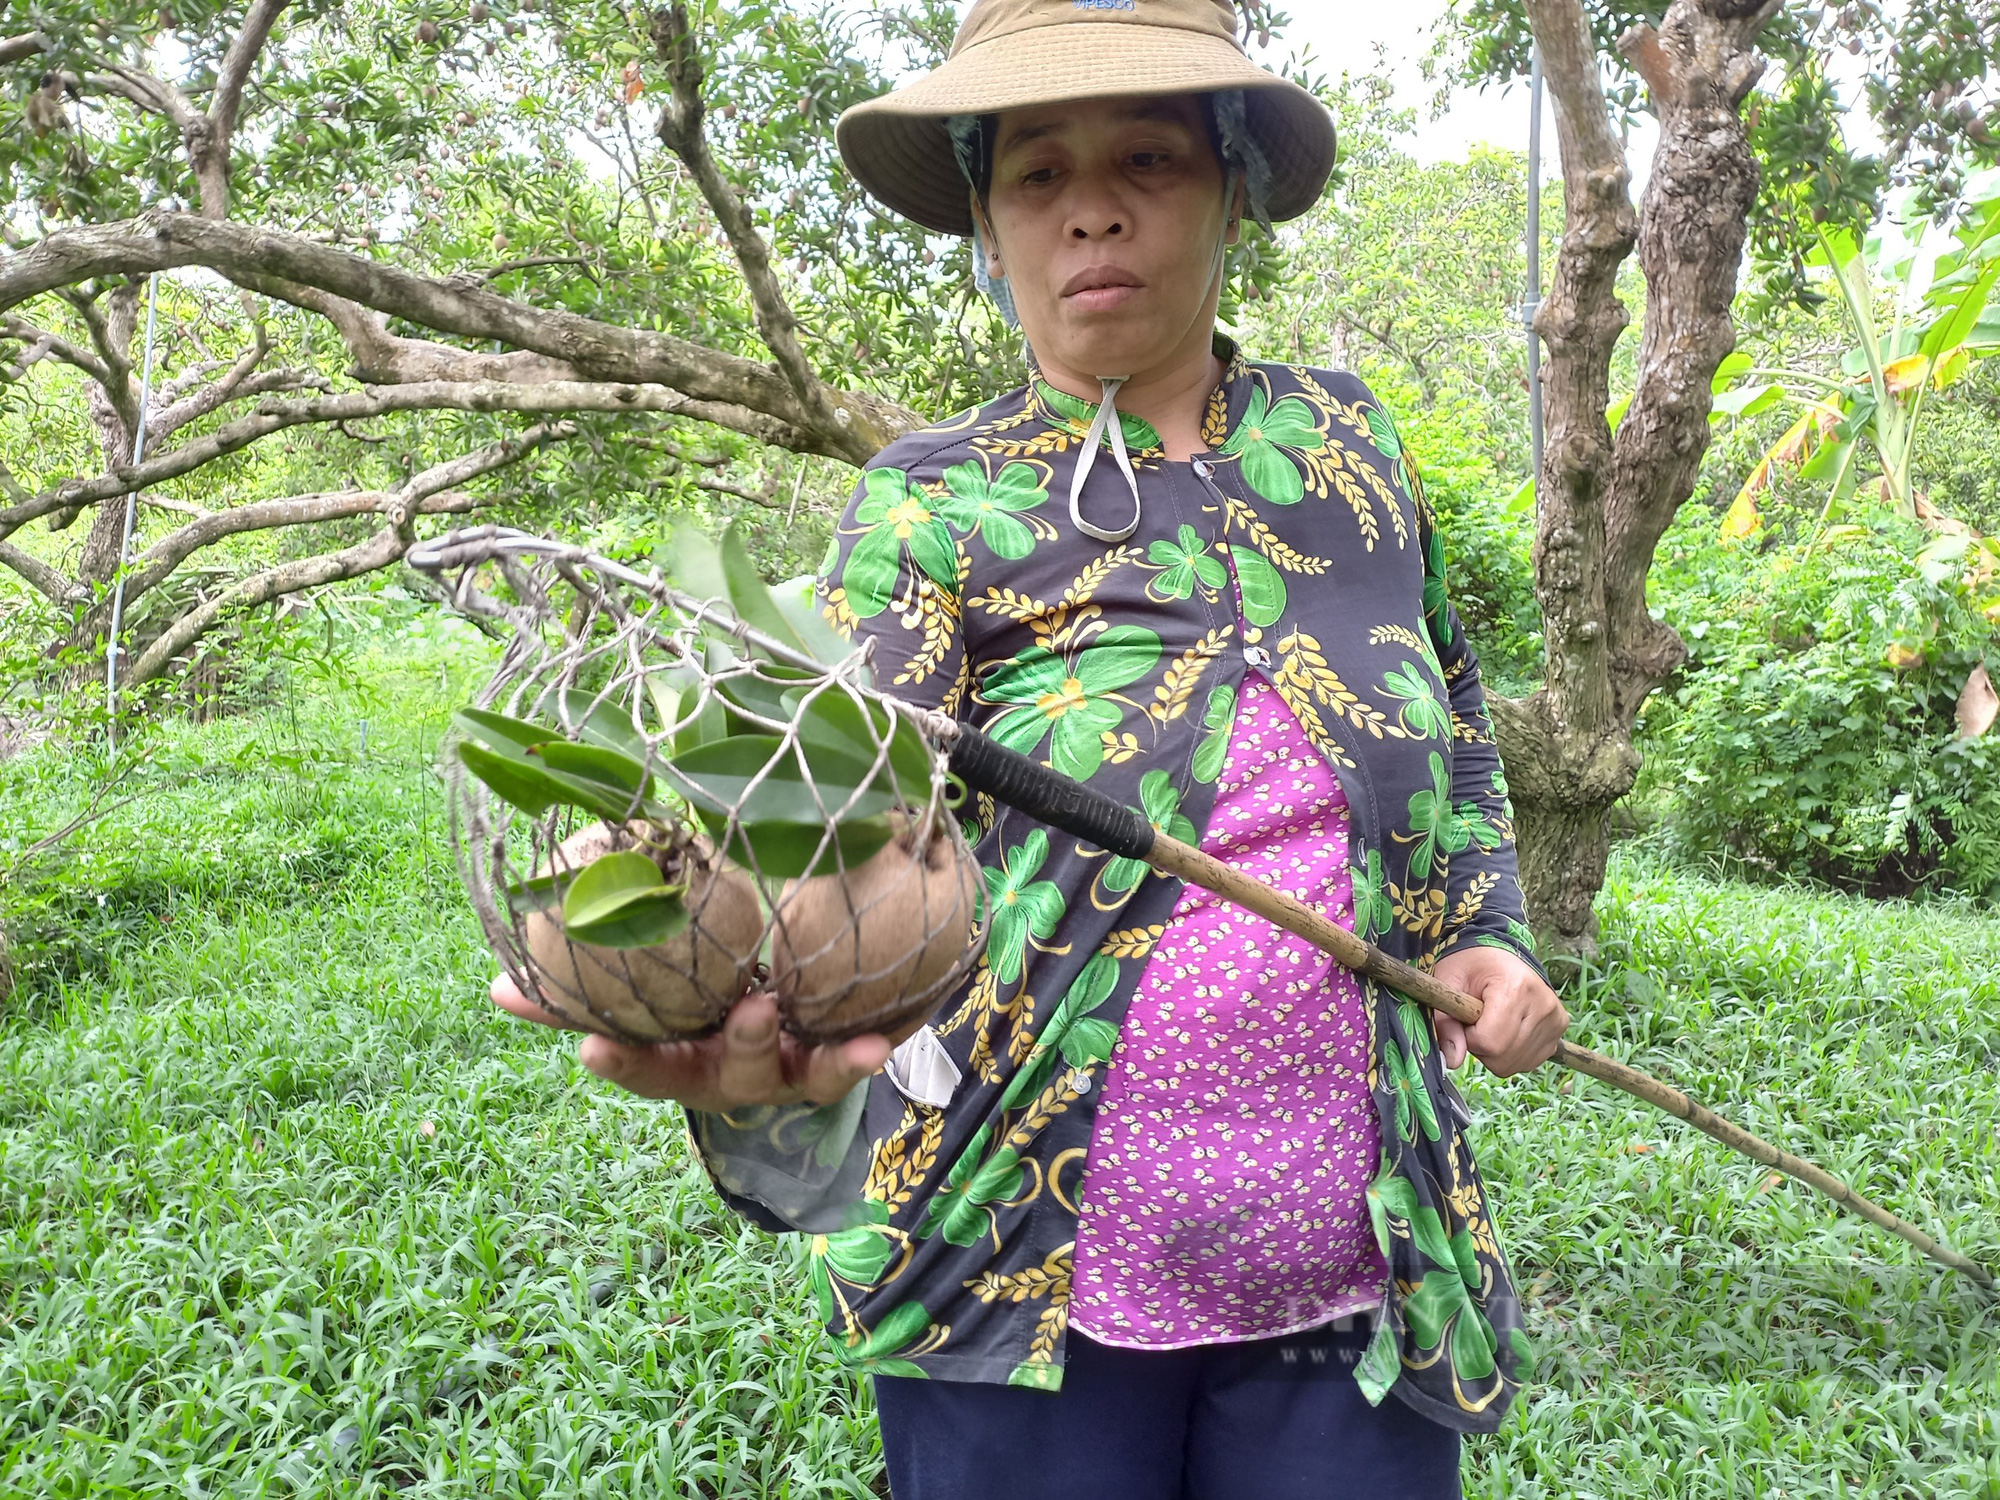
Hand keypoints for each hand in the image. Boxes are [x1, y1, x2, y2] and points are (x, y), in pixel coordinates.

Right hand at [488, 973, 891, 1111]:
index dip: (623, 1064)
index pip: (646, 1071)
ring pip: (810, 1076)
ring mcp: (792, 1076)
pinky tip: (899, 1034)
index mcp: (685, 1066)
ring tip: (858, 1048)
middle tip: (753, 1009)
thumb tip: (495, 985)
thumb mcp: (642, 1017)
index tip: (593, 1050)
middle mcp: (739, 1079)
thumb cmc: (695, 1024)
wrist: (777, 1054)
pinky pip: (862, 1060)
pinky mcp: (838, 1065)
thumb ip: (576, 1002)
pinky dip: (879, 1050)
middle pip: (738, 1073)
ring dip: (831, 1062)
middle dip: (747, 1044)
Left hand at [1429, 946, 1567, 1078]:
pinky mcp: (1560, 1027)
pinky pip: (1529, 1062)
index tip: (1465, 1018)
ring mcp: (1556, 1018)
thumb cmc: (1470, 966)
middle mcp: (1543, 1004)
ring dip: (1495, 1052)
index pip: (1490, 1041)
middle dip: (1481, 1046)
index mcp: (1516, 988)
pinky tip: (1506, 1030)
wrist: (1498, 954)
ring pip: (1515, 1064)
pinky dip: (1511, 1054)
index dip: (1469, 1037)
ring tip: (1491, 1022)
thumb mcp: (1448, 984)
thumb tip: (1453, 1061)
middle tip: (1477, 1021)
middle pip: (1503, 1057)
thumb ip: (1445, 1023)